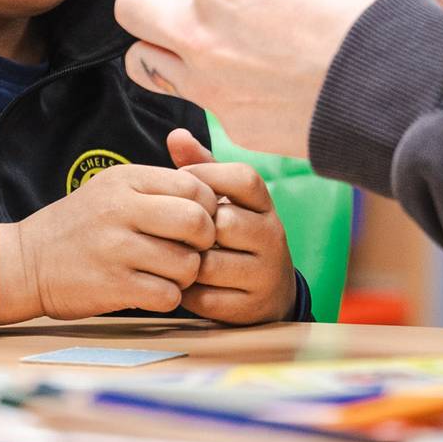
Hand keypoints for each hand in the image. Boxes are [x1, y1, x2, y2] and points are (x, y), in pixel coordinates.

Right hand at [0, 164, 219, 321]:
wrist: (26, 262)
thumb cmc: (80, 226)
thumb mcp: (112, 189)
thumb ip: (158, 187)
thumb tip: (214, 196)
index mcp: (126, 180)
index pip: (195, 187)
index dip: (208, 208)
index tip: (197, 223)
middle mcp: (121, 210)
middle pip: (197, 223)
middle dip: (204, 242)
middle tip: (191, 250)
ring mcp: (116, 249)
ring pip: (188, 264)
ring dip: (186, 275)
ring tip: (168, 272)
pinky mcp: (112, 286)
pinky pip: (168, 296)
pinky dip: (167, 298)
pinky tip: (152, 290)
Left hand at [115, 0, 401, 158]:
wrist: (399, 95)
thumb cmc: (370, 19)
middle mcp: (201, 35)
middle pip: (135, 6)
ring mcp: (211, 86)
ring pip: (146, 61)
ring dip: (169, 41)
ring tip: (212, 34)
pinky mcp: (234, 124)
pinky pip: (200, 97)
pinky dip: (214, 80)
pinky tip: (255, 71)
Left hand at [165, 128, 297, 324]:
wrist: (268, 292)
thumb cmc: (235, 234)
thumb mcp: (226, 199)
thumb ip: (202, 167)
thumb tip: (175, 134)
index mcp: (266, 205)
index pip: (245, 179)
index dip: (207, 178)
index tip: (179, 184)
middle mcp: (272, 237)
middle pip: (226, 223)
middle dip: (192, 228)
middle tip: (170, 228)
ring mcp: (264, 274)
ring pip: (212, 264)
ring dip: (184, 261)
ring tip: (170, 256)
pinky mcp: (250, 308)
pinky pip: (208, 298)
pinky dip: (186, 292)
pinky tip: (178, 282)